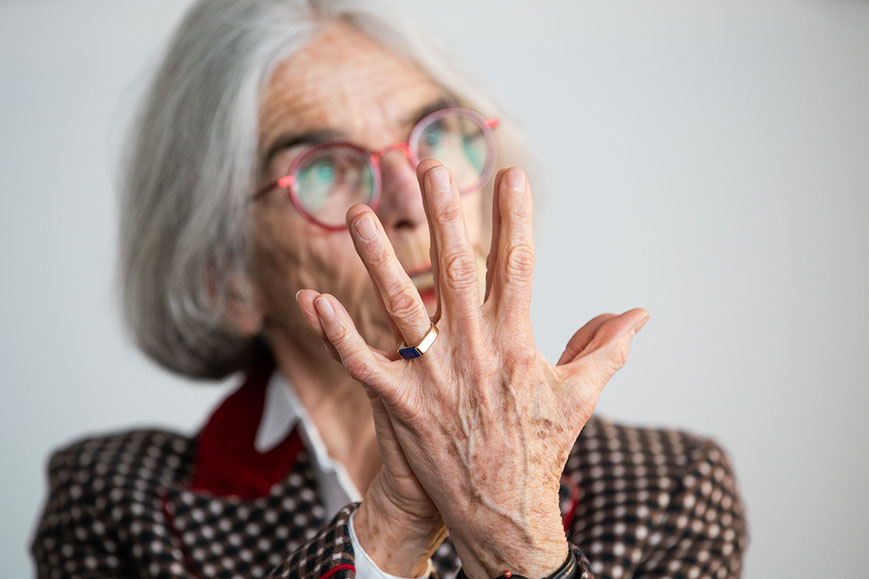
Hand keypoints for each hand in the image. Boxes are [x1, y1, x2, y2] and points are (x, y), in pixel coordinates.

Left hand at [304, 160, 648, 577]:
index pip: (517, 265)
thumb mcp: (580, 396)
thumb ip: (607, 348)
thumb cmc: (542, 451)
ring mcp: (433, 376)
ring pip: (400, 304)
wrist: (505, 516)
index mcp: (517, 342)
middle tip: (429, 166)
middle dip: (443, 214)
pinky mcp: (401, 404)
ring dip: (378, 257)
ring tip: (358, 214)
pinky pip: (362, 362)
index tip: (510, 175)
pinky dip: (336, 331)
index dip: (514, 218)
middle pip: (456, 268)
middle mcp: (473, 349)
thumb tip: (639, 312)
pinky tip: (311, 297)